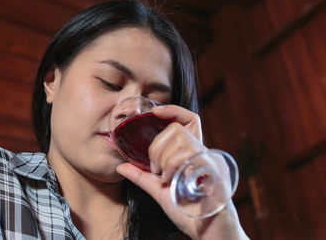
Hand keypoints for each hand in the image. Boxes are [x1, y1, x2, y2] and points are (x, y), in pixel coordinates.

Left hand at [116, 105, 248, 238]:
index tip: (156, 112)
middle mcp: (205, 153)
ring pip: (182, 141)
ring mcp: (212, 161)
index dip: (173, 111)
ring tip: (167, 178)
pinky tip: (173, 182)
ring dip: (166, 160)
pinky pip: (191, 158)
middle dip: (158, 148)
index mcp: (194, 153)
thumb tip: (121, 166)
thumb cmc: (188, 212)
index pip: (189, 120)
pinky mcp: (216, 173)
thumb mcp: (159, 190)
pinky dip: (174, 169)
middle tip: (157, 170)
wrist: (210, 235)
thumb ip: (142, 176)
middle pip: (177, 129)